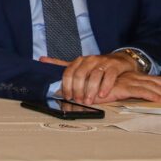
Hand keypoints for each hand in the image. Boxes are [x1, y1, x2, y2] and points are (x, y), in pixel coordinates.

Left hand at [44, 55, 160, 104]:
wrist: (120, 60)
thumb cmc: (97, 66)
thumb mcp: (79, 65)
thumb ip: (61, 64)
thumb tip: (41, 60)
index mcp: (79, 60)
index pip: (69, 72)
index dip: (67, 85)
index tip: (67, 97)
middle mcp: (89, 60)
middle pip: (80, 75)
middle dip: (78, 89)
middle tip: (78, 101)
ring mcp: (103, 62)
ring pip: (94, 76)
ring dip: (90, 90)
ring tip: (89, 101)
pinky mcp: (115, 66)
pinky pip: (109, 76)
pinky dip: (105, 86)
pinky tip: (103, 95)